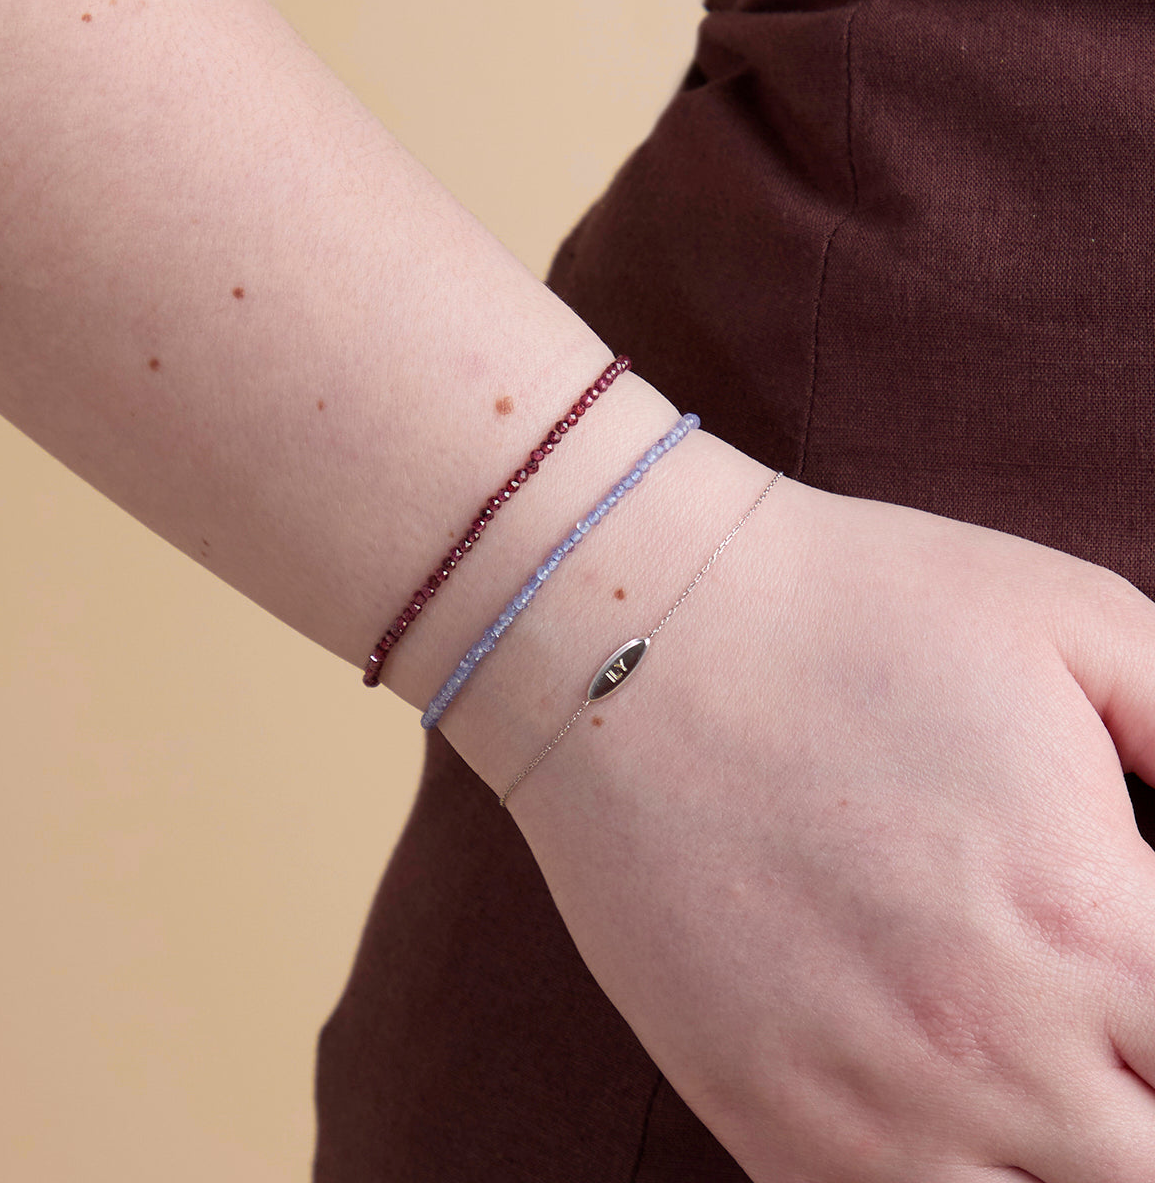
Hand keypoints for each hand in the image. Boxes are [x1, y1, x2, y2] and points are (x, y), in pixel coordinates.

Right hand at [505, 461, 1154, 1181]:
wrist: (632, 641)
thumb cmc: (844, 608)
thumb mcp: (1077, 623)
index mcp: (1085, 921)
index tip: (1152, 973)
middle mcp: (992, 1051)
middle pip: (1154, 1168)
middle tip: (1117, 1021)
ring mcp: (864, 1109)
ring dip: (1076, 1163)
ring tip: (1062, 1087)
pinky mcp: (761, 1119)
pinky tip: (965, 1126)